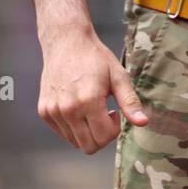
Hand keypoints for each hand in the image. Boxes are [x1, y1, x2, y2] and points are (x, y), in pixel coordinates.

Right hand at [38, 24, 147, 153]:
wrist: (66, 41)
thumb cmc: (95, 57)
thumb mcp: (118, 75)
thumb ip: (130, 101)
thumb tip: (143, 123)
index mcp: (88, 100)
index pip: (103, 138)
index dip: (114, 129)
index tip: (114, 112)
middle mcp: (67, 109)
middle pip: (89, 147)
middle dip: (102, 135)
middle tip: (105, 114)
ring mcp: (52, 111)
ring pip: (75, 142)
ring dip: (87, 131)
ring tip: (91, 108)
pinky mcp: (44, 111)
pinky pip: (63, 133)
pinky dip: (73, 126)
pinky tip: (78, 106)